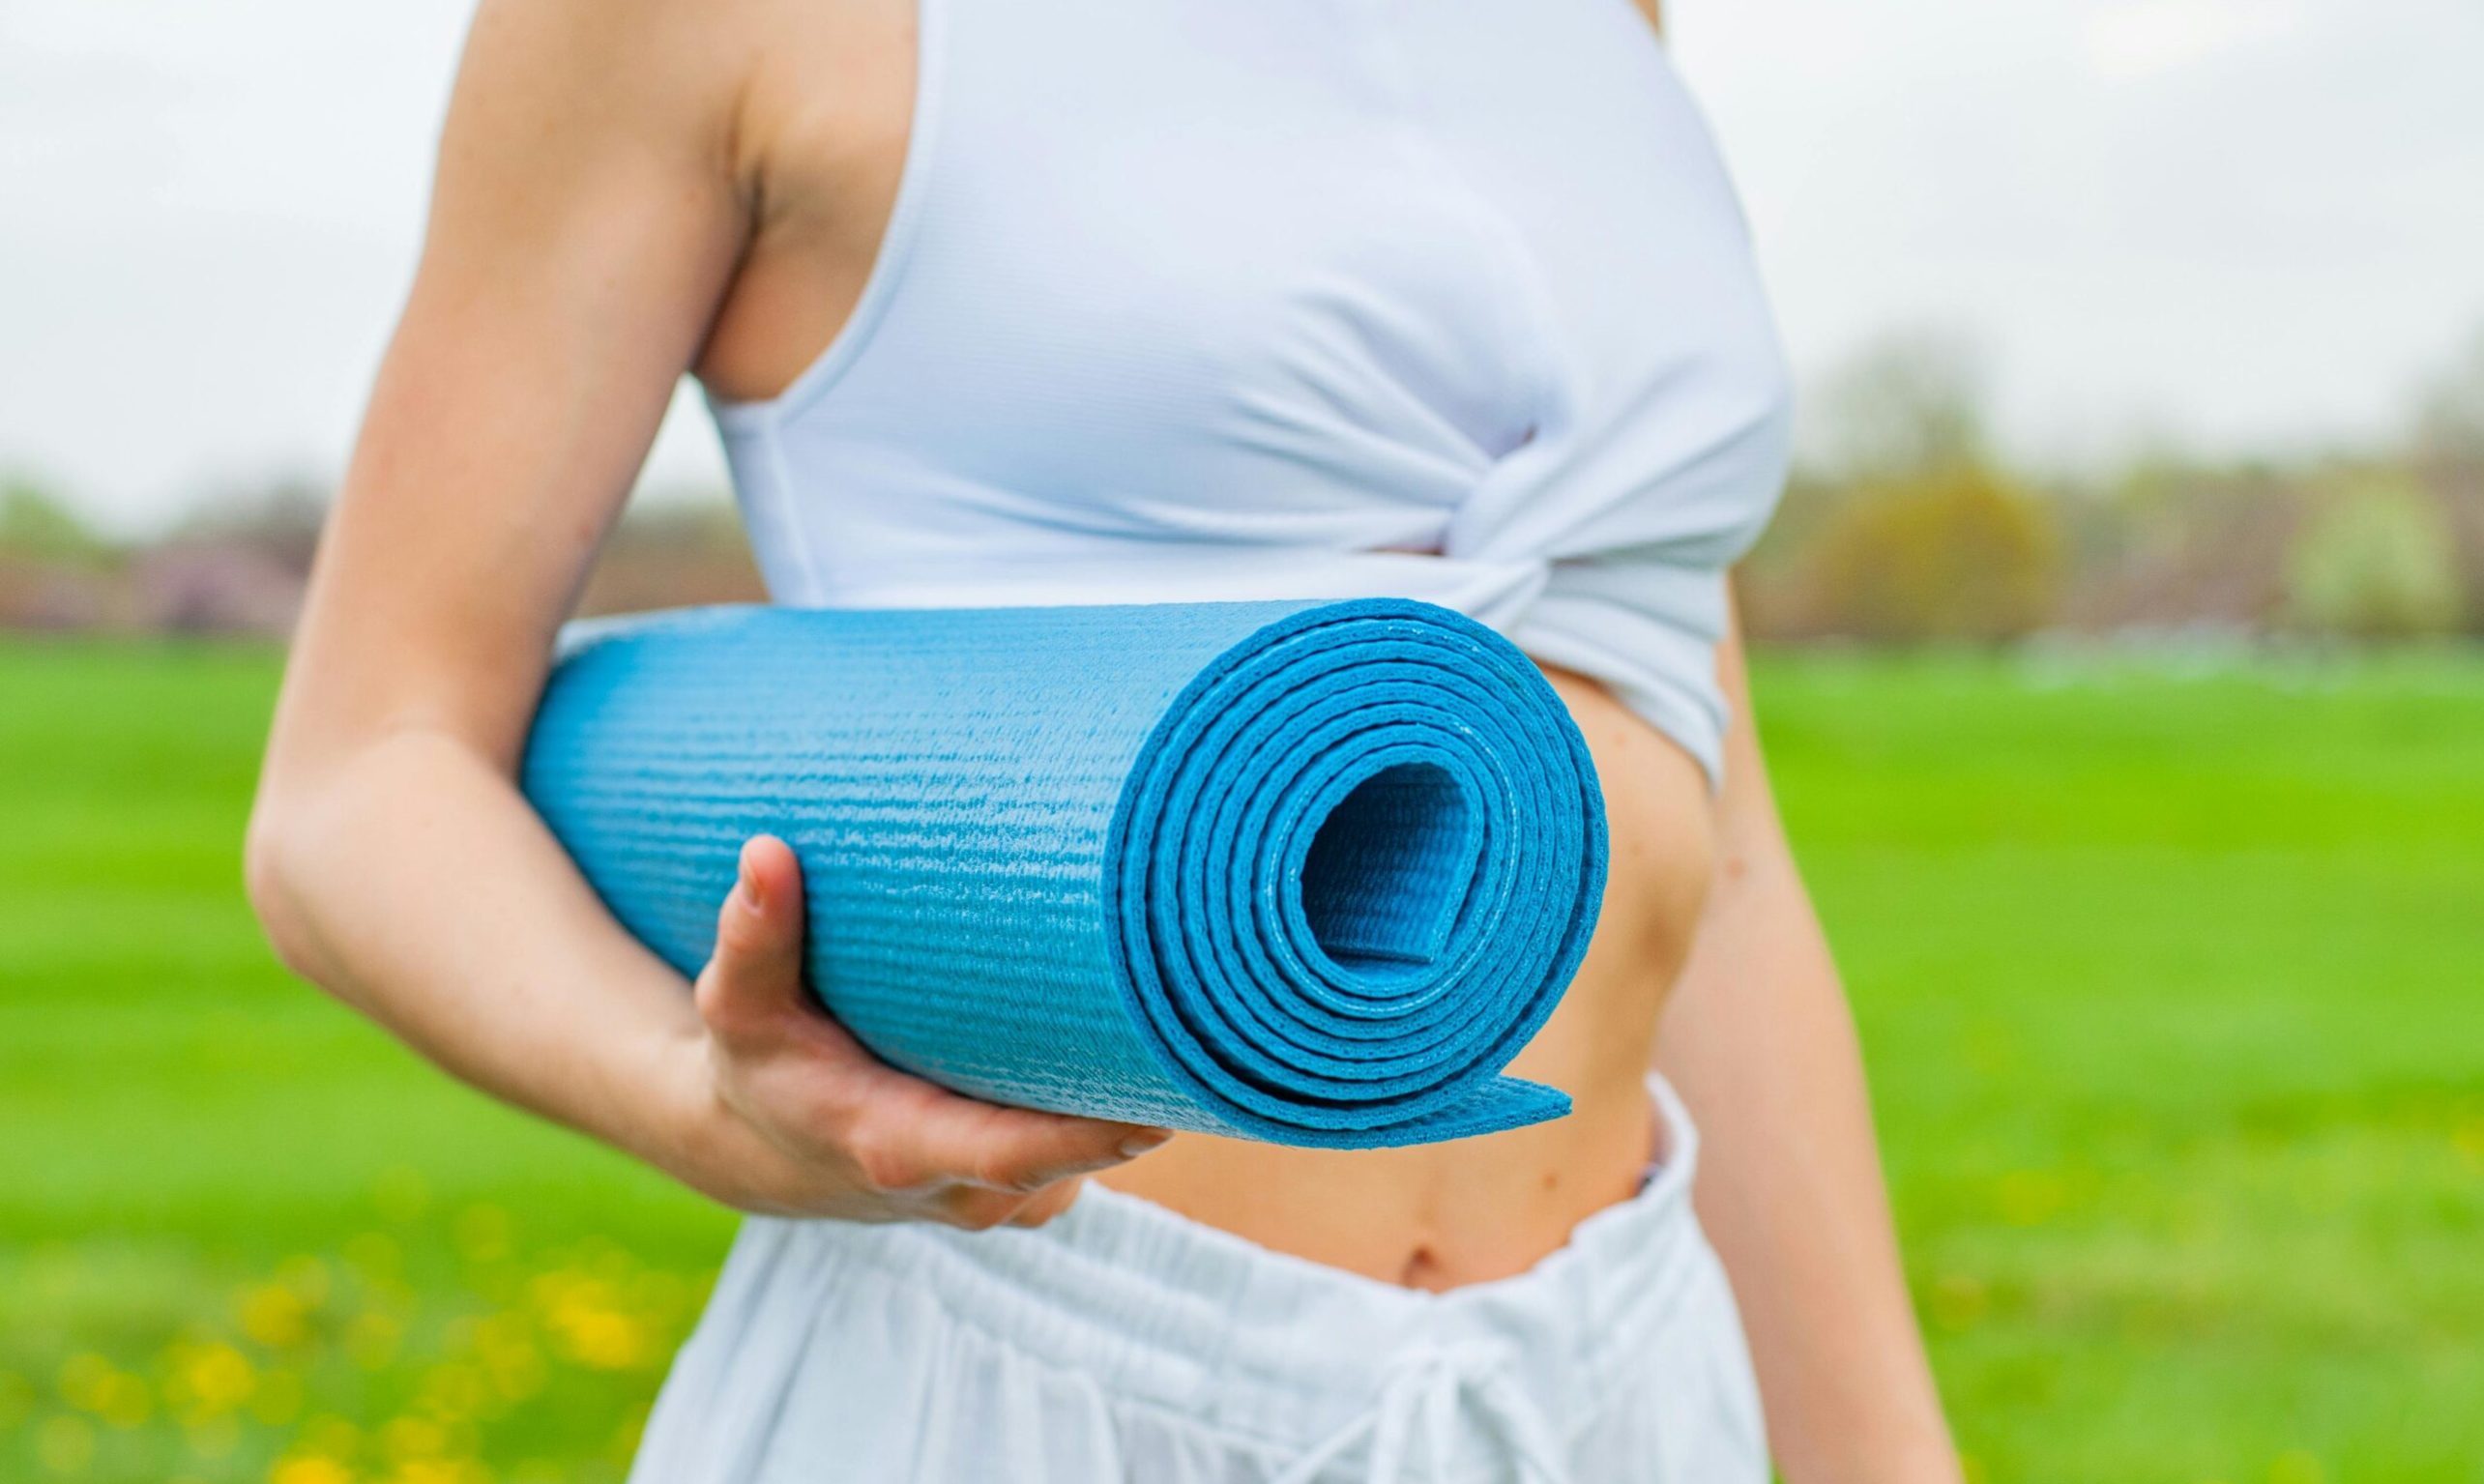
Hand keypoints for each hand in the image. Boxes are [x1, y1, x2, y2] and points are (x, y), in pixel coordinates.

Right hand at [658, 835, 1171, 1225]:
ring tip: (1181, 997)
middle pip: (1084, 1149)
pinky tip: (1146, 1032)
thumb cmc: (765, 1066)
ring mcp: (1011, 1201)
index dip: (1089, 1137)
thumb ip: (755, 937)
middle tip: (1202, 999)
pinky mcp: (1034, 1190)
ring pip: (1100, 1147)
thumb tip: (764, 852)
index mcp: (903, 1150)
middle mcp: (969, 1192)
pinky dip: (1116, 1099)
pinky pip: (1094, 1147)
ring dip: (1136, 1086)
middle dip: (1144, 1087)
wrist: (768, 1149)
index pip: (1015, 1155)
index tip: (1162, 1107)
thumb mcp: (739, 1007)